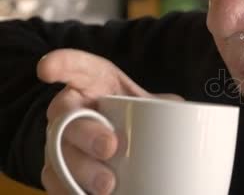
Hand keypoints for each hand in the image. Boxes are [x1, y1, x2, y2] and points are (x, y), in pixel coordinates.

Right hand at [38, 49, 181, 194]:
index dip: (62, 64)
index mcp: (95, 83)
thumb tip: (194, 119)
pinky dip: (68, 191)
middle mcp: (70, 108)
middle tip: (110, 147)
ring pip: (57, 151)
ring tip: (108, 186)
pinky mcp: (58, 168)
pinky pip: (53, 179)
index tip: (47, 70)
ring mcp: (60, 139)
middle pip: (66, 115)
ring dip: (81, 169)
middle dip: (87, 132)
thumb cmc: (141, 116)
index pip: (77, 68)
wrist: (129, 145)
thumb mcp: (157, 106)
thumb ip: (171, 108)